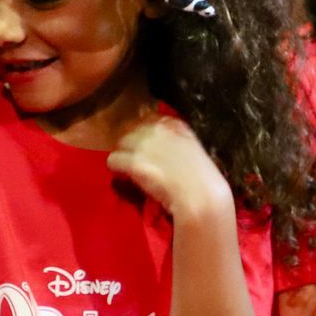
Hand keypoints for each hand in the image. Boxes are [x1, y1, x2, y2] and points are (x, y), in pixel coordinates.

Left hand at [106, 115, 232, 224]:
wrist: (200, 196)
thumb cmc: (202, 180)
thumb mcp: (192, 150)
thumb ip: (175, 142)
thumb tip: (160, 146)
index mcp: (175, 125)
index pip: (149, 119)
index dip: (144, 133)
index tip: (145, 145)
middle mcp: (158, 129)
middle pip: (131, 129)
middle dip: (131, 143)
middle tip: (135, 159)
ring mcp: (145, 144)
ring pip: (120, 143)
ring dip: (124, 155)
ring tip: (129, 169)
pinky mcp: (134, 162)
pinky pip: (113, 160)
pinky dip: (117, 169)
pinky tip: (124, 177)